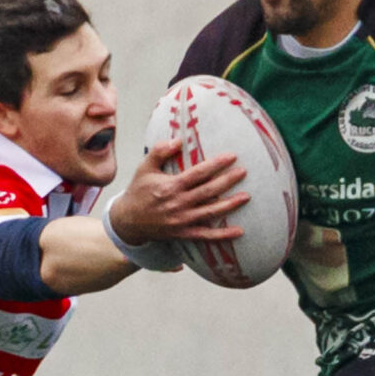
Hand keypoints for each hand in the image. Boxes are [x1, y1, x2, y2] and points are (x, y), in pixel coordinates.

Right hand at [111, 141, 247, 245]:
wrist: (128, 221)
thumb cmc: (138, 191)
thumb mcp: (144, 168)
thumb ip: (160, 151)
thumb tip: (178, 140)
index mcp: (170, 187)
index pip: (198, 174)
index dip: (216, 165)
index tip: (232, 156)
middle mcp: (178, 204)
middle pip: (208, 191)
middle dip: (227, 181)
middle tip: (243, 172)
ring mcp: (182, 221)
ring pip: (210, 212)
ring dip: (230, 205)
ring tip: (246, 196)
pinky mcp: (183, 233)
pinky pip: (206, 235)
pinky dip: (222, 235)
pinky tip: (239, 232)